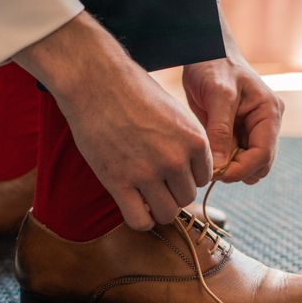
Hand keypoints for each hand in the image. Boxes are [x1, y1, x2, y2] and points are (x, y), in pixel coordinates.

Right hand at [15, 12, 211, 229]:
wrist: (97, 81)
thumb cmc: (135, 92)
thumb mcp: (176, 114)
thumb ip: (187, 143)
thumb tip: (190, 171)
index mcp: (195, 141)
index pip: (204, 178)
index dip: (187, 176)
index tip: (171, 170)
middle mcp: (177, 160)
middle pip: (187, 197)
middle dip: (173, 192)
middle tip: (155, 181)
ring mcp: (148, 174)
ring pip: (168, 213)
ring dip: (158, 208)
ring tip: (145, 195)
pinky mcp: (119, 183)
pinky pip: (140, 220)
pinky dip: (140, 220)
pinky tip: (134, 206)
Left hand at [182, 57, 283, 184]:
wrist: (203, 51)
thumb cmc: (214, 64)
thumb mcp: (218, 95)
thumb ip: (220, 131)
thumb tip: (219, 166)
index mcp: (269, 112)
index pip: (264, 154)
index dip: (242, 169)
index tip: (218, 174)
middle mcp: (265, 124)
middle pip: (259, 164)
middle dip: (237, 171)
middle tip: (210, 170)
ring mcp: (252, 130)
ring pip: (247, 165)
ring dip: (230, 169)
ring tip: (208, 161)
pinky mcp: (237, 133)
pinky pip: (234, 157)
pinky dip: (222, 162)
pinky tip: (207, 156)